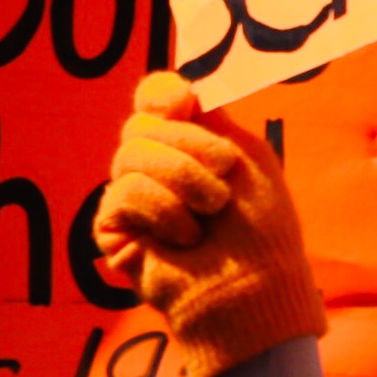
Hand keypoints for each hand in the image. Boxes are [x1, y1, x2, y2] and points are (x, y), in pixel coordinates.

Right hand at [93, 74, 325, 376]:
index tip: (185, 102)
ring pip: (130, 154)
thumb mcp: (249, 159)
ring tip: (211, 212)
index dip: (161, 93)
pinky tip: (185, 237)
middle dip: (190, 146)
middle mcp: (154, 165)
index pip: (153, 99)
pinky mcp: (113, 230)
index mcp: (187, 144)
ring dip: (182, 179)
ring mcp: (130, 197)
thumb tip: (178, 88)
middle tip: (225, 179)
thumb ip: (212, 121)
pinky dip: (162, 210)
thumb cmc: (262, 230)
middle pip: (141, 124)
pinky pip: (122, 193)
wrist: (253, 288)